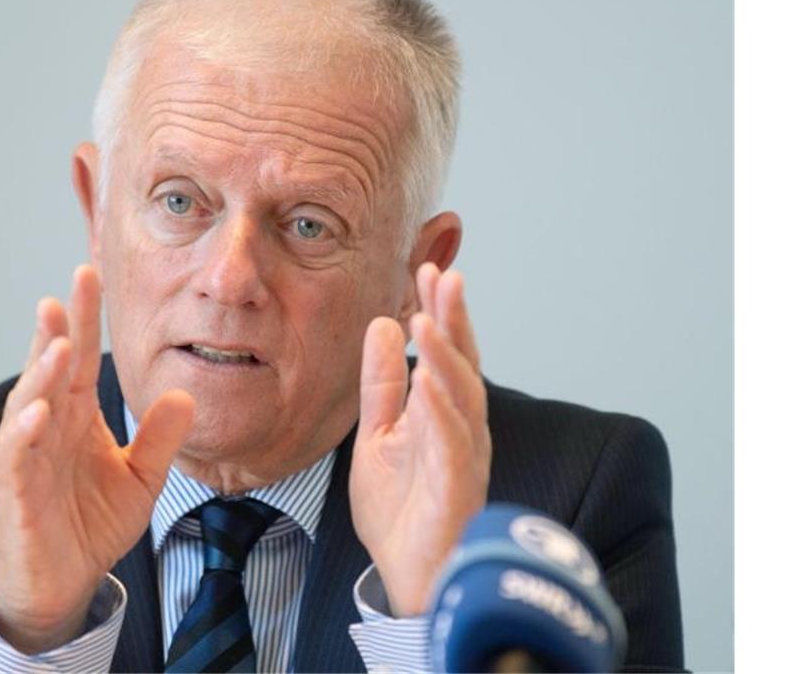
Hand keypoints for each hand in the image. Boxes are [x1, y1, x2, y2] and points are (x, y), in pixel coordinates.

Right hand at [0, 265, 193, 652]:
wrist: (63, 585)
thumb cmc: (90, 526)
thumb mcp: (140, 479)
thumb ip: (160, 440)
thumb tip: (185, 396)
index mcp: (77, 417)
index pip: (82, 359)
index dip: (85, 319)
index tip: (90, 275)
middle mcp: (49, 427)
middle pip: (52, 369)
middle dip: (59, 329)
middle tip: (70, 289)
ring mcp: (28, 456)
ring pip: (29, 402)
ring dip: (42, 372)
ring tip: (60, 342)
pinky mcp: (16, 491)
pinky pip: (16, 455)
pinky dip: (25, 431)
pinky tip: (40, 409)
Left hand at [350, 262, 489, 616]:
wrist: (406, 573)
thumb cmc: (402, 509)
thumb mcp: (378, 433)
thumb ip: (382, 383)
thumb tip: (383, 325)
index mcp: (443, 412)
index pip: (446, 351)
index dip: (441, 310)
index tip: (429, 268)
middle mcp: (462, 427)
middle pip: (463, 363)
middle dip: (455, 318)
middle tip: (445, 274)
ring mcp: (464, 456)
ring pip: (463, 397)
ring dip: (446, 356)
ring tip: (428, 318)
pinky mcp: (458, 487)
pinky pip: (453, 443)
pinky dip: (442, 411)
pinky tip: (428, 383)